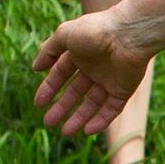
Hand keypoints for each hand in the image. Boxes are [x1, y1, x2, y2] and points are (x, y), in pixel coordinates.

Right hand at [32, 9, 154, 133]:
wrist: (129, 35)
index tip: (38, 104)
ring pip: (93, 104)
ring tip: (65, 132)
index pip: (61, 74)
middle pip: (75, 92)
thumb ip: (48, 50)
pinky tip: (88, 131)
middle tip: (48, 123)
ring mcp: (110, 79)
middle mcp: (95, 67)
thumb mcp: (64, 35)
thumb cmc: (95, 31)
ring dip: (79, 118)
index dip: (49, 88)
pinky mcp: (124, 90)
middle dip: (61, 108)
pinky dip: (101, 120)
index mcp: (81, 52)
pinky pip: (112, 109)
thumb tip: (35, 68)